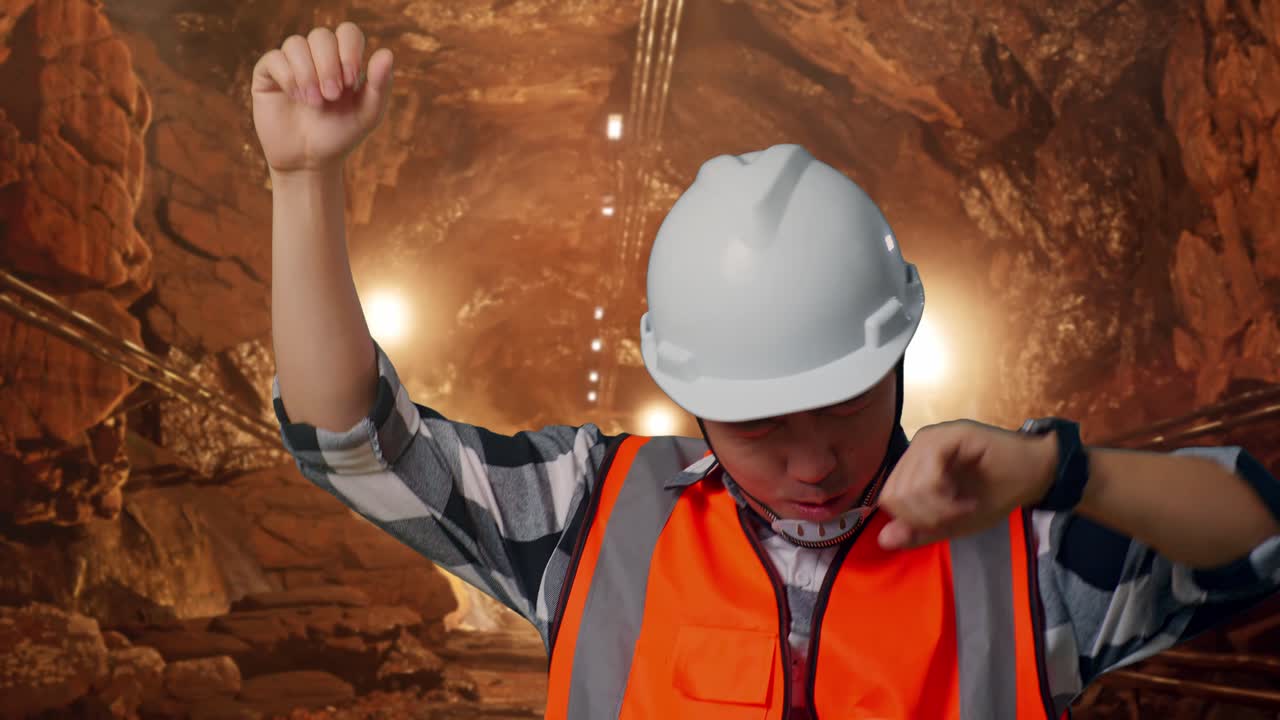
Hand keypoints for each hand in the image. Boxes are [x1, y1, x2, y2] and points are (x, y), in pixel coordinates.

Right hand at [251, 22, 393, 174]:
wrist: (309, 161)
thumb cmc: (340, 136)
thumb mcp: (367, 114)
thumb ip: (380, 85)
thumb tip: (387, 53)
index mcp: (344, 60)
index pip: (347, 32)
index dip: (349, 49)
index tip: (350, 80)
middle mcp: (316, 56)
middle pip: (321, 36)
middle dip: (328, 65)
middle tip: (332, 96)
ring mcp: (291, 63)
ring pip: (296, 44)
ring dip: (307, 73)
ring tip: (313, 102)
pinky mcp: (268, 74)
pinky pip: (274, 58)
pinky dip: (288, 76)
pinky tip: (296, 97)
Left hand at [877, 419, 1056, 549]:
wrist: (1035, 475)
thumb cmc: (994, 495)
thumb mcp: (952, 522)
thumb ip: (919, 530)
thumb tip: (883, 540)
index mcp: (913, 464)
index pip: (888, 498)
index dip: (912, 520)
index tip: (944, 524)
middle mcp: (916, 447)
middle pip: (895, 495)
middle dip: (925, 517)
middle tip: (956, 517)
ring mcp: (931, 439)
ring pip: (910, 487)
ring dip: (938, 510)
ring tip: (964, 508)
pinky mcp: (949, 435)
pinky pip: (929, 475)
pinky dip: (946, 499)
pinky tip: (967, 501)